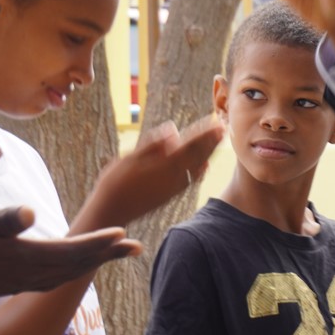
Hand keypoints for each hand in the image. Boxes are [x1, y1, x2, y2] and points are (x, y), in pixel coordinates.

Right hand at [0, 207, 141, 300]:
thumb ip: (1, 220)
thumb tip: (30, 213)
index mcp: (18, 257)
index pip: (68, 250)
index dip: (98, 244)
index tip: (123, 236)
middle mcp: (22, 274)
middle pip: (74, 264)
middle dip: (106, 255)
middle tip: (136, 247)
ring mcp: (16, 281)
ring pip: (64, 273)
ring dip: (92, 263)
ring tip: (115, 253)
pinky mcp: (9, 283)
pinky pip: (49, 279)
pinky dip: (70, 270)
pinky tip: (76, 266)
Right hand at [85, 115, 224, 227]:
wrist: (110, 212)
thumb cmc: (114, 183)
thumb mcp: (129, 159)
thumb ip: (153, 145)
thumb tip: (173, 129)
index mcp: (164, 166)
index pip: (189, 145)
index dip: (203, 133)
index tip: (216, 122)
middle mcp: (173, 178)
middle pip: (198, 156)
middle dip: (211, 142)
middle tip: (223, 129)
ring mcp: (173, 188)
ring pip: (197, 167)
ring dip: (208, 154)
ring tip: (217, 142)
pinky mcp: (169, 196)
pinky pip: (191, 180)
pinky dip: (200, 170)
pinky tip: (204, 165)